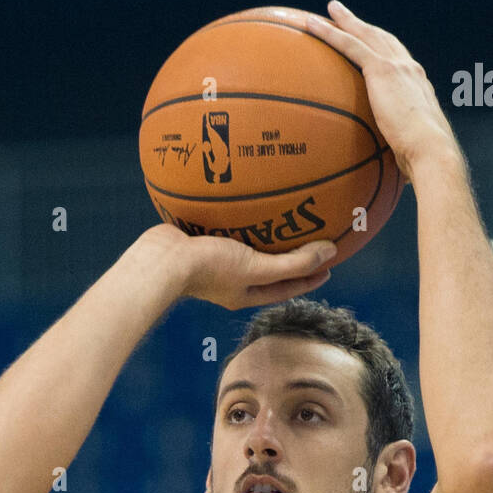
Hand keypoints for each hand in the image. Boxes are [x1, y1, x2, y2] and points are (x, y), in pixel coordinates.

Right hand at [144, 223, 336, 310]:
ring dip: (269, 235)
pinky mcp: (204, 241)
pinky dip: (245, 218)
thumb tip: (330, 252)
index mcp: (246, 292)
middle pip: (271, 268)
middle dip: (293, 256)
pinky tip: (250, 200)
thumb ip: (292, 264)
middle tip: (314, 239)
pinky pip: (232, 228)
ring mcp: (218, 260)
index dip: (310, 276)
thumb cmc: (209, 268)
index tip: (330, 262)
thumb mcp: (256, 268)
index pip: (287, 286)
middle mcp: (234, 279)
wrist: (162, 259)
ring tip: (286, 217)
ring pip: (252, 247)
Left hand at [304, 0, 459, 181]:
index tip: (372, 45)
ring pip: (365, 34)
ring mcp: (397, 66)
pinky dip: (330, 33)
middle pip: (382, 39)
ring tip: (328, 11)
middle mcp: (409, 69)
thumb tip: (401, 181)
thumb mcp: (411, 155)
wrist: (432, 152)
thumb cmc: (425, 164)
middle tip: (345, 15)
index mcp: (418, 87)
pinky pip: (350, 45)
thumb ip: (401, 156)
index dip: (384, 50)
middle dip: (364, 26)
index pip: (399, 62)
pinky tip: (312, 26)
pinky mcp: (382, 70)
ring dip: (345, 20)